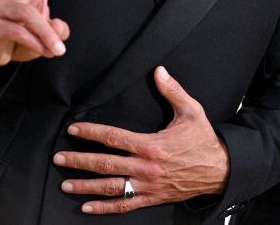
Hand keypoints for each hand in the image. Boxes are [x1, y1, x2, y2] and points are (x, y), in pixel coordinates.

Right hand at [0, 0, 69, 67]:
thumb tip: (59, 30)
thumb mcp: (46, 36)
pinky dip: (33, 43)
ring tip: (57, 50)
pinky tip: (42, 51)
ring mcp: (1, 9)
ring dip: (45, 34)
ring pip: (26, 14)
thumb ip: (57, 31)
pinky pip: (17, 31)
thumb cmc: (22, 37)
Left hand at [53, 66, 229, 213]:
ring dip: (86, 186)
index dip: (91, 133)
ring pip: (110, 188)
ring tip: (65, 183)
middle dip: (79, 161)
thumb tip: (159, 71)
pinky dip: (104, 208)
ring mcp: (147, 185)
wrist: (220, 170)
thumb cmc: (204, 139)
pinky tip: (87, 207)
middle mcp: (146, 167)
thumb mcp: (192, 111)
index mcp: (152, 145)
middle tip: (59, 158)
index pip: (114, 137)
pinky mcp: (152, 198)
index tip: (74, 130)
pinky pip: (124, 205)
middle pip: (105, 164)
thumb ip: (173, 91)